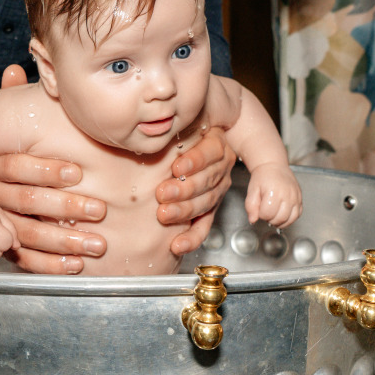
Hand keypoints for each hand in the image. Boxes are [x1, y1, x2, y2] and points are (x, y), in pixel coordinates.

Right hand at [0, 65, 106, 273]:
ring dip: (65, 240)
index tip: (77, 172)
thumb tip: (12, 72)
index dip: (45, 169)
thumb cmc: (18, 146)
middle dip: (65, 207)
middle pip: (24, 203)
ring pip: (27, 235)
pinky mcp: (7, 250)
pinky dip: (51, 266)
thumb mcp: (16, 121)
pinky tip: (75, 266)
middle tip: (99, 210)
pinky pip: (25, 261)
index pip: (12, 168)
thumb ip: (15, 100)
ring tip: (97, 243)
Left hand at [156, 127, 235, 254]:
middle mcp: (219, 168)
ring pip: (205, 203)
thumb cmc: (172, 140)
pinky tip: (177, 245)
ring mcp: (216, 191)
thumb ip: (173, 133)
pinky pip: (203, 227)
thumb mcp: (177, 131)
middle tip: (162, 193)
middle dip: (185, 189)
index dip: (196, 160)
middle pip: (208, 180)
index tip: (177, 167)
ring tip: (163, 215)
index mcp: (215, 143)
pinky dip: (191, 238)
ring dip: (184, 211)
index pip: (211, 151)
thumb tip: (154, 129)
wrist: (172, 158)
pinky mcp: (209, 211)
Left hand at [245, 163, 302, 227]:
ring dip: (280, 222)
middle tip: (266, 212)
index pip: (267, 214)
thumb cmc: (263, 177)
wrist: (274, 166)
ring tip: (273, 215)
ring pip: (290, 219)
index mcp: (273, 191)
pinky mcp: (300, 198)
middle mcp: (287, 194)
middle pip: (280, 218)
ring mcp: (295, 197)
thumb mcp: (252, 190)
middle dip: (270, 219)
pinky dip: (290, 219)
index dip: (261, 215)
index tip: (259, 209)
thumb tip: (253, 220)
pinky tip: (282, 215)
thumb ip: (250, 206)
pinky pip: (297, 215)